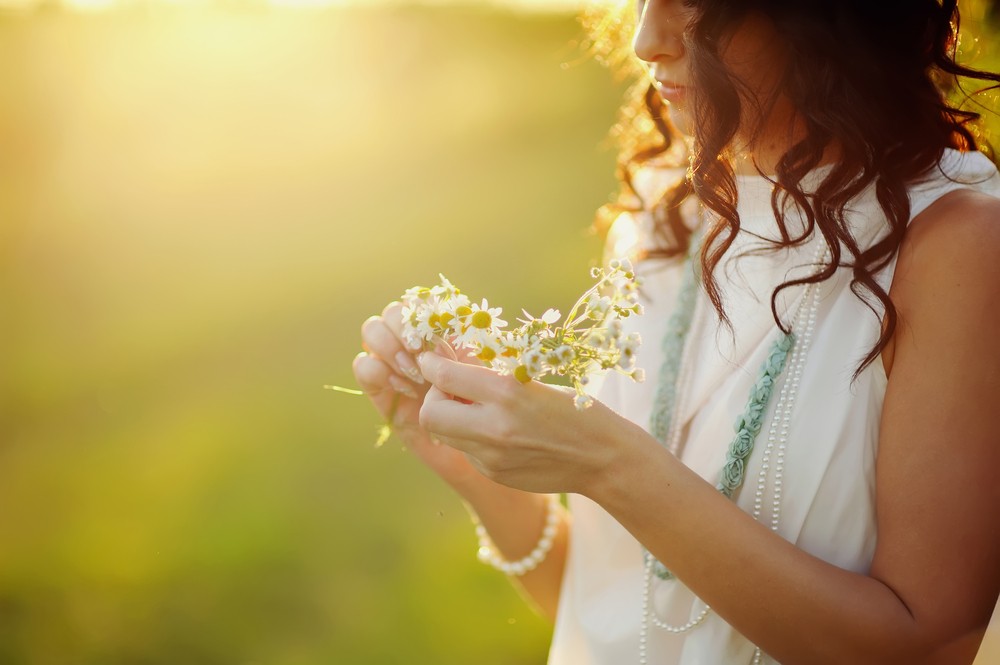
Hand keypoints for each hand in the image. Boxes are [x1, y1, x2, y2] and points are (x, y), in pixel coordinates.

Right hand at [352, 302, 492, 494]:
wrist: (485, 450)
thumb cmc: (496, 409)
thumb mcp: (490, 374)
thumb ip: (469, 350)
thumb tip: (450, 332)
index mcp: (443, 329)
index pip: (421, 301)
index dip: (427, 317)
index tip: (444, 344)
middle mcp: (416, 342)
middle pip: (393, 311)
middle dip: (404, 328)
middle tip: (421, 353)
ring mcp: (395, 362)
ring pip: (372, 330)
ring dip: (390, 346)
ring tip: (413, 372)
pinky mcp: (380, 389)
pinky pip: (363, 366)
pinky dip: (378, 371)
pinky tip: (406, 388)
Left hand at [417, 352, 647, 496]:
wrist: (602, 458)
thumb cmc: (574, 410)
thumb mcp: (532, 381)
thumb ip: (489, 377)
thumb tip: (450, 364)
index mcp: (507, 392)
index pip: (444, 377)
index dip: (431, 365)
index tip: (432, 360)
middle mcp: (494, 426)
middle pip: (430, 413)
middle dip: (434, 397)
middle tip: (450, 390)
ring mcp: (492, 456)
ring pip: (443, 434)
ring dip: (449, 418)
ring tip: (473, 409)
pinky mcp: (494, 474)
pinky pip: (466, 450)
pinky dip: (471, 437)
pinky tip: (497, 433)